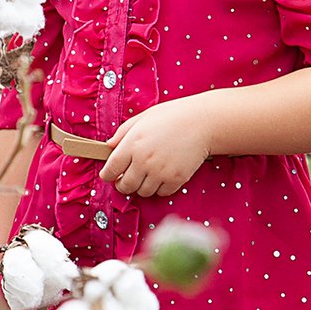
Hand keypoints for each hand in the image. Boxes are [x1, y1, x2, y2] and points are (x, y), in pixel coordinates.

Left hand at [98, 97, 212, 196]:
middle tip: (127, 179)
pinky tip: (163, 176)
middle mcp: (143, 161)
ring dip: (143, 186)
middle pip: (125, 186)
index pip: (111, 170)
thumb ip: (122, 133)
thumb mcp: (142, 118)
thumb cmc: (172, 116)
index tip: (110, 175)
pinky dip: (160, 188)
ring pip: (143, 192)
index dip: (108, 175)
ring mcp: (160, 172)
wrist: (202, 122)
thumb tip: (109, 146)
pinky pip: (161, 193)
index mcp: (132, 144)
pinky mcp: (176, 179)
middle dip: (123, 185)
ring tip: (148, 175)